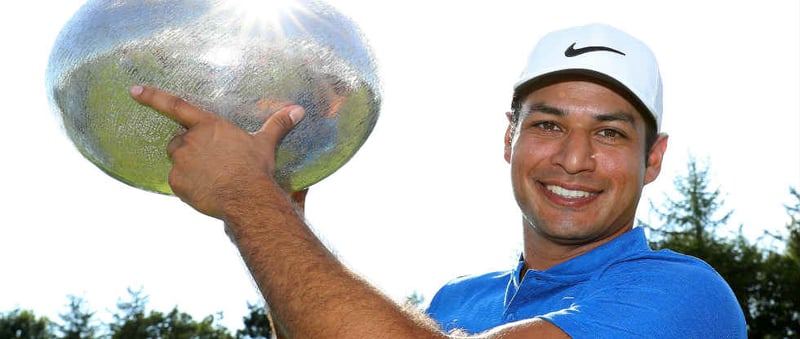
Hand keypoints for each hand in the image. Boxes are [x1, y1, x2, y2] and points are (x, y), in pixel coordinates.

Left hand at [129, 85, 304, 218]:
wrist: (247, 198)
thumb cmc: (255, 168)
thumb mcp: (265, 143)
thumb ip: (277, 124)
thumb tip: (298, 110)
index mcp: (208, 125)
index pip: (175, 105)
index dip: (153, 97)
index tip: (134, 90)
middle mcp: (189, 140)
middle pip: (177, 140)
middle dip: (188, 148)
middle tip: (210, 161)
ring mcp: (180, 161)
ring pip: (176, 161)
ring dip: (187, 166)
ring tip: (210, 177)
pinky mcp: (176, 182)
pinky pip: (177, 182)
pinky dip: (187, 186)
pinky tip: (206, 190)